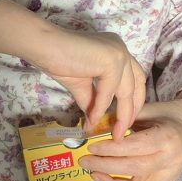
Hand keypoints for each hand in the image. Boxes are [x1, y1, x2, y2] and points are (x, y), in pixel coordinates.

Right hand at [0, 0, 145, 138]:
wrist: (45, 47)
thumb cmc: (59, 60)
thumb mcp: (82, 85)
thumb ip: (92, 101)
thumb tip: (92, 124)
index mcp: (117, 52)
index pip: (135, 80)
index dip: (133, 102)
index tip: (126, 121)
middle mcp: (123, 51)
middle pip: (136, 86)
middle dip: (131, 112)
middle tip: (122, 133)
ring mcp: (119, 54)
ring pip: (126, 91)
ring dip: (120, 115)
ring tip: (114, 133)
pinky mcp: (112, 60)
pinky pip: (109, 91)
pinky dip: (101, 107)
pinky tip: (92, 120)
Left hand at [78, 93, 181, 180]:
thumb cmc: (166, 114)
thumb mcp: (146, 110)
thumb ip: (124, 120)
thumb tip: (96, 129)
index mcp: (165, 138)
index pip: (133, 147)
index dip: (110, 149)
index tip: (91, 147)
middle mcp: (170, 160)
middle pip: (133, 169)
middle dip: (105, 166)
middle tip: (85, 161)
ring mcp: (170, 176)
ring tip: (95, 175)